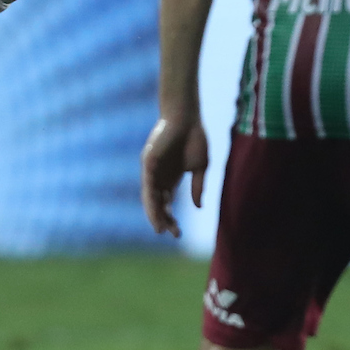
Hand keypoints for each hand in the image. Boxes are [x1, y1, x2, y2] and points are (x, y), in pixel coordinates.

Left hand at [140, 114, 209, 237]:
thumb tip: (198, 207)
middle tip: (170, 233)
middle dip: (162, 219)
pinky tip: (155, 210)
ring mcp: (152, 169)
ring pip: (150, 197)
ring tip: (159, 229)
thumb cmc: (195, 137)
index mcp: (170, 178)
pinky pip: (148, 184)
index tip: (177, 233)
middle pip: (157, 203)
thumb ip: (198, 187)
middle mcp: (158, 176)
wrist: (187, 116)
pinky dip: (151, 198)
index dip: (170, 218)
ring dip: (154, 213)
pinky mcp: (148, 161)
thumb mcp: (200, 167)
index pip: (166, 203)